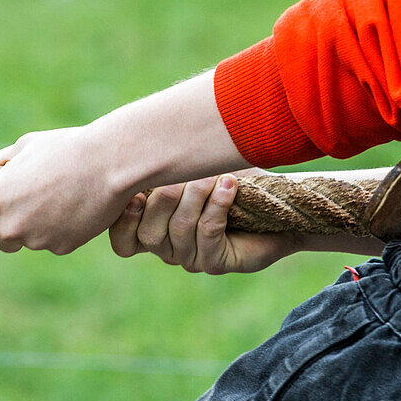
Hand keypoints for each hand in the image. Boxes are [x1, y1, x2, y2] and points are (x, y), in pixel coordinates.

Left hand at [0, 126, 129, 254]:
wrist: (109, 163)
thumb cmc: (65, 149)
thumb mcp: (26, 146)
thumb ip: (4, 164)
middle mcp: (9, 227)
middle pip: (1, 241)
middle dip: (12, 226)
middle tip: (34, 200)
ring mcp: (37, 241)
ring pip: (31, 240)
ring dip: (39, 225)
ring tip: (61, 195)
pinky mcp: (63, 247)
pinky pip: (55, 242)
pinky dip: (63, 229)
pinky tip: (76, 205)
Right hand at [108, 170, 303, 273]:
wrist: (278, 202)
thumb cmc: (229, 177)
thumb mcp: (192, 167)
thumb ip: (163, 164)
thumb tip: (141, 138)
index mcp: (154, 230)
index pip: (123, 243)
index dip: (123, 223)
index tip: (133, 195)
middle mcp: (168, 249)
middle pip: (149, 234)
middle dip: (164, 197)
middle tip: (185, 171)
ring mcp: (192, 258)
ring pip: (179, 229)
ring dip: (195, 195)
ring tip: (213, 174)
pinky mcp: (218, 261)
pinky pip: (208, 232)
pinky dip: (216, 204)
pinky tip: (229, 185)